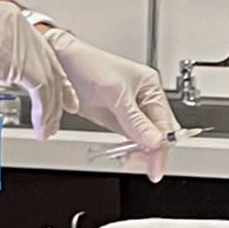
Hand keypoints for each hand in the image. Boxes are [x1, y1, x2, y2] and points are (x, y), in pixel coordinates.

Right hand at [0, 0, 76, 137]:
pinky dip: (44, 111)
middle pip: (50, 63)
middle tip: (63, 111)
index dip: (51, 71)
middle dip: (59, 92)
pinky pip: (40, 90)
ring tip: (48, 128)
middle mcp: (18, 26)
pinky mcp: (13, 60)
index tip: (57, 88)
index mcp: (7, 17)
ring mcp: (17, 41)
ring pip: (49, 80)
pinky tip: (40, 125)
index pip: (39, 47)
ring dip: (50, 109)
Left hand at [42, 28, 182, 180]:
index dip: (162, 146)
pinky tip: (123, 154)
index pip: (165, 124)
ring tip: (128, 158)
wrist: (62, 62)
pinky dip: (127, 149)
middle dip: (151, 151)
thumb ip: (135, 120)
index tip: (156, 166)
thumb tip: (155, 141)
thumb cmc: (88, 65)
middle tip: (141, 164)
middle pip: (158, 133)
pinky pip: (129, 138)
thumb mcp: (115, 94)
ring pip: (144, 139)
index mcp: (151, 87)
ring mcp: (129, 110)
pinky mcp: (115, 118)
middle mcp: (143, 99)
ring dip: (139, 152)